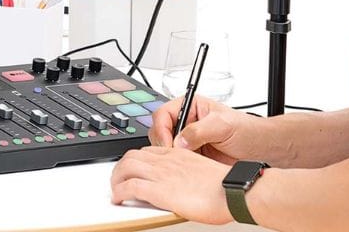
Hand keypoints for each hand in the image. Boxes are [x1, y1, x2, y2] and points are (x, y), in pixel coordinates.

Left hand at [110, 145, 231, 222]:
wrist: (233, 189)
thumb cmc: (226, 185)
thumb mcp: (204, 170)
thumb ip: (190, 172)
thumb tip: (188, 182)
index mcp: (178, 154)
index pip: (149, 150)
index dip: (137, 159)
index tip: (133, 169)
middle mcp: (167, 160)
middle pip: (132, 156)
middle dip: (121, 167)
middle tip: (119, 179)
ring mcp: (162, 174)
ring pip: (126, 168)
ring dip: (116, 179)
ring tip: (115, 190)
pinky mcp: (160, 190)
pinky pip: (130, 187)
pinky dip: (119, 192)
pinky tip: (118, 199)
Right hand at [149, 94, 261, 164]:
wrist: (261, 150)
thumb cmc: (247, 130)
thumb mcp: (223, 125)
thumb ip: (199, 130)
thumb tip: (179, 140)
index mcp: (190, 106)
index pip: (164, 114)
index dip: (162, 129)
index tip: (169, 144)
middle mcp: (186, 122)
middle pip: (160, 131)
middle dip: (164, 144)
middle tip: (174, 156)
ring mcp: (188, 140)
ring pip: (165, 147)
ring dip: (170, 156)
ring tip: (183, 162)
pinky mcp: (192, 156)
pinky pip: (176, 161)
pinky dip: (177, 166)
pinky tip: (186, 169)